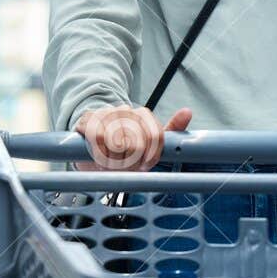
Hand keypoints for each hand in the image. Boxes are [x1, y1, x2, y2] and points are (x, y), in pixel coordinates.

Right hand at [73, 104, 192, 170]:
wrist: (91, 143)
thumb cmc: (124, 146)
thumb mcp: (149, 142)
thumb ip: (171, 130)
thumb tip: (187, 112)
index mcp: (143, 114)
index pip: (155, 136)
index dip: (151, 156)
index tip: (144, 166)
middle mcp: (126, 110)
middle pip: (137, 144)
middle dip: (131, 162)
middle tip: (125, 167)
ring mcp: (106, 113)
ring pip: (117, 143)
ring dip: (115, 161)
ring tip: (112, 162)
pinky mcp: (89, 120)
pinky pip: (98, 139)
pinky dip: (100, 154)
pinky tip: (100, 157)